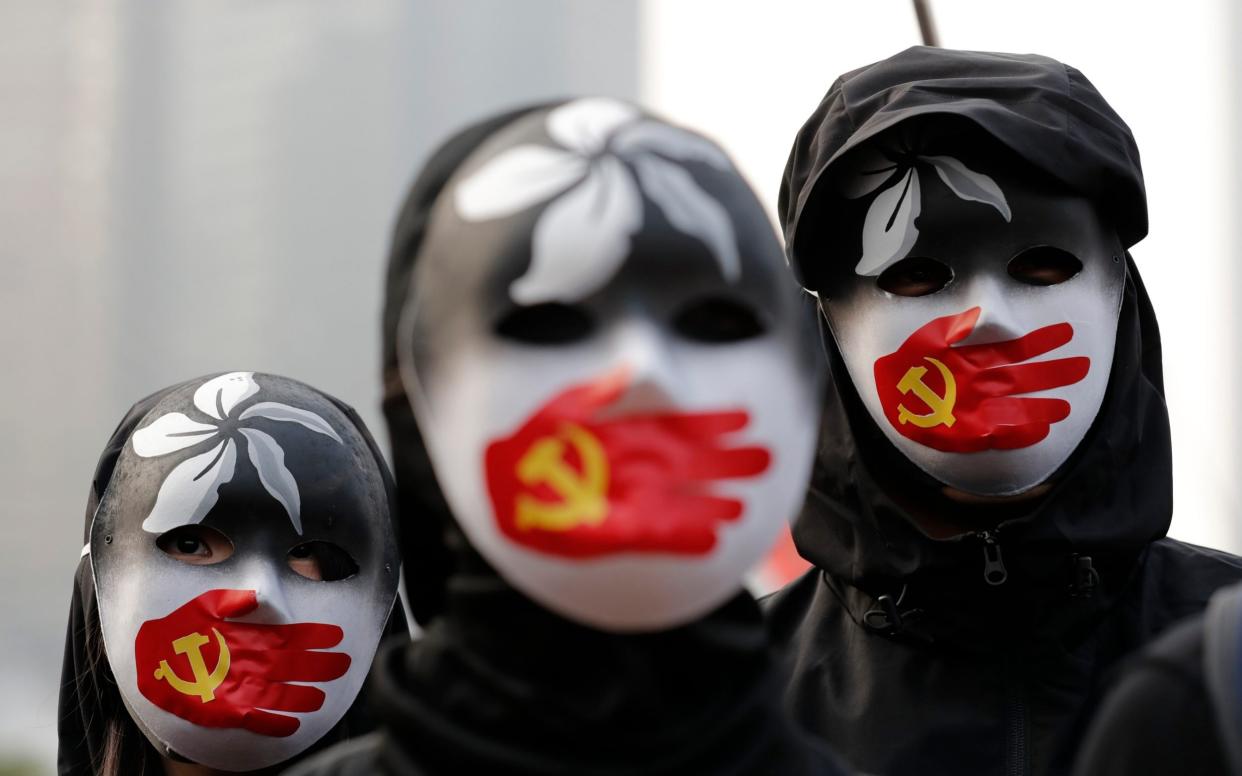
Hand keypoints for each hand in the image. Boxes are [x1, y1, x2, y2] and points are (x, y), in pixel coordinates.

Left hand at [134, 589, 349, 736]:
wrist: (150, 657)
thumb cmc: (179, 629)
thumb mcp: (204, 607)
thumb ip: (231, 602)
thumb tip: (256, 596)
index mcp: (252, 637)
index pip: (291, 637)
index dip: (314, 637)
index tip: (335, 635)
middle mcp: (253, 663)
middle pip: (293, 666)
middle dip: (318, 666)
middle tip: (342, 664)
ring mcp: (243, 687)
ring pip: (280, 693)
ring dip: (301, 696)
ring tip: (321, 696)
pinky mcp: (228, 709)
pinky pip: (256, 718)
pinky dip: (273, 723)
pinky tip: (292, 724)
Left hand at [485, 368, 769, 557]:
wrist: (499, 490)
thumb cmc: (525, 448)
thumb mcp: (559, 411)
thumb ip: (596, 394)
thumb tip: (628, 370)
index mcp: (625, 437)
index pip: (679, 428)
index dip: (711, 424)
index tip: (744, 418)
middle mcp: (636, 469)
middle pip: (690, 466)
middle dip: (726, 463)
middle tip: (764, 459)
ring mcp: (631, 501)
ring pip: (682, 502)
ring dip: (712, 504)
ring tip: (743, 504)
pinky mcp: (619, 532)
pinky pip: (661, 535)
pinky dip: (686, 536)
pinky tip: (713, 536)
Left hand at [873, 307, 1088, 451]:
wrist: (884, 394)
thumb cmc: (905, 365)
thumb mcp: (928, 340)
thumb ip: (955, 330)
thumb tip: (979, 317)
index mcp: (974, 360)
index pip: (1015, 351)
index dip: (1041, 343)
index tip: (1065, 333)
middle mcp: (981, 384)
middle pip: (1024, 379)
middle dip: (1052, 374)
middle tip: (1083, 367)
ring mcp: (977, 408)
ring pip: (1018, 407)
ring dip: (1042, 408)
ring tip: (1067, 407)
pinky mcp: (968, 432)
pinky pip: (1000, 434)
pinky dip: (1020, 433)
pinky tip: (1041, 431)